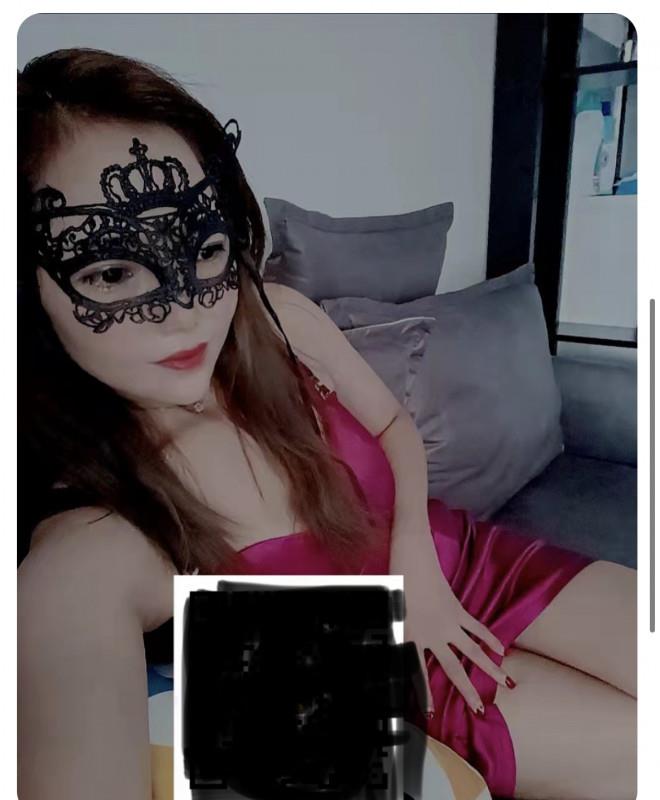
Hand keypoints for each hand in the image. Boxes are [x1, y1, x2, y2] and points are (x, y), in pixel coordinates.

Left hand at [390, 520, 515, 715]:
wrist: (411, 557)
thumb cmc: (395, 582)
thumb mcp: (389, 612)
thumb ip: (395, 634)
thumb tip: (397, 650)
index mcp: (411, 635)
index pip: (418, 672)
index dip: (424, 693)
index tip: (432, 713)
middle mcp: (432, 634)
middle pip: (454, 669)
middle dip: (467, 691)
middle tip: (481, 711)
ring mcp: (448, 622)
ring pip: (473, 651)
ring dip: (491, 668)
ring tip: (507, 683)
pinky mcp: (457, 608)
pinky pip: (477, 627)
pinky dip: (489, 638)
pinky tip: (502, 649)